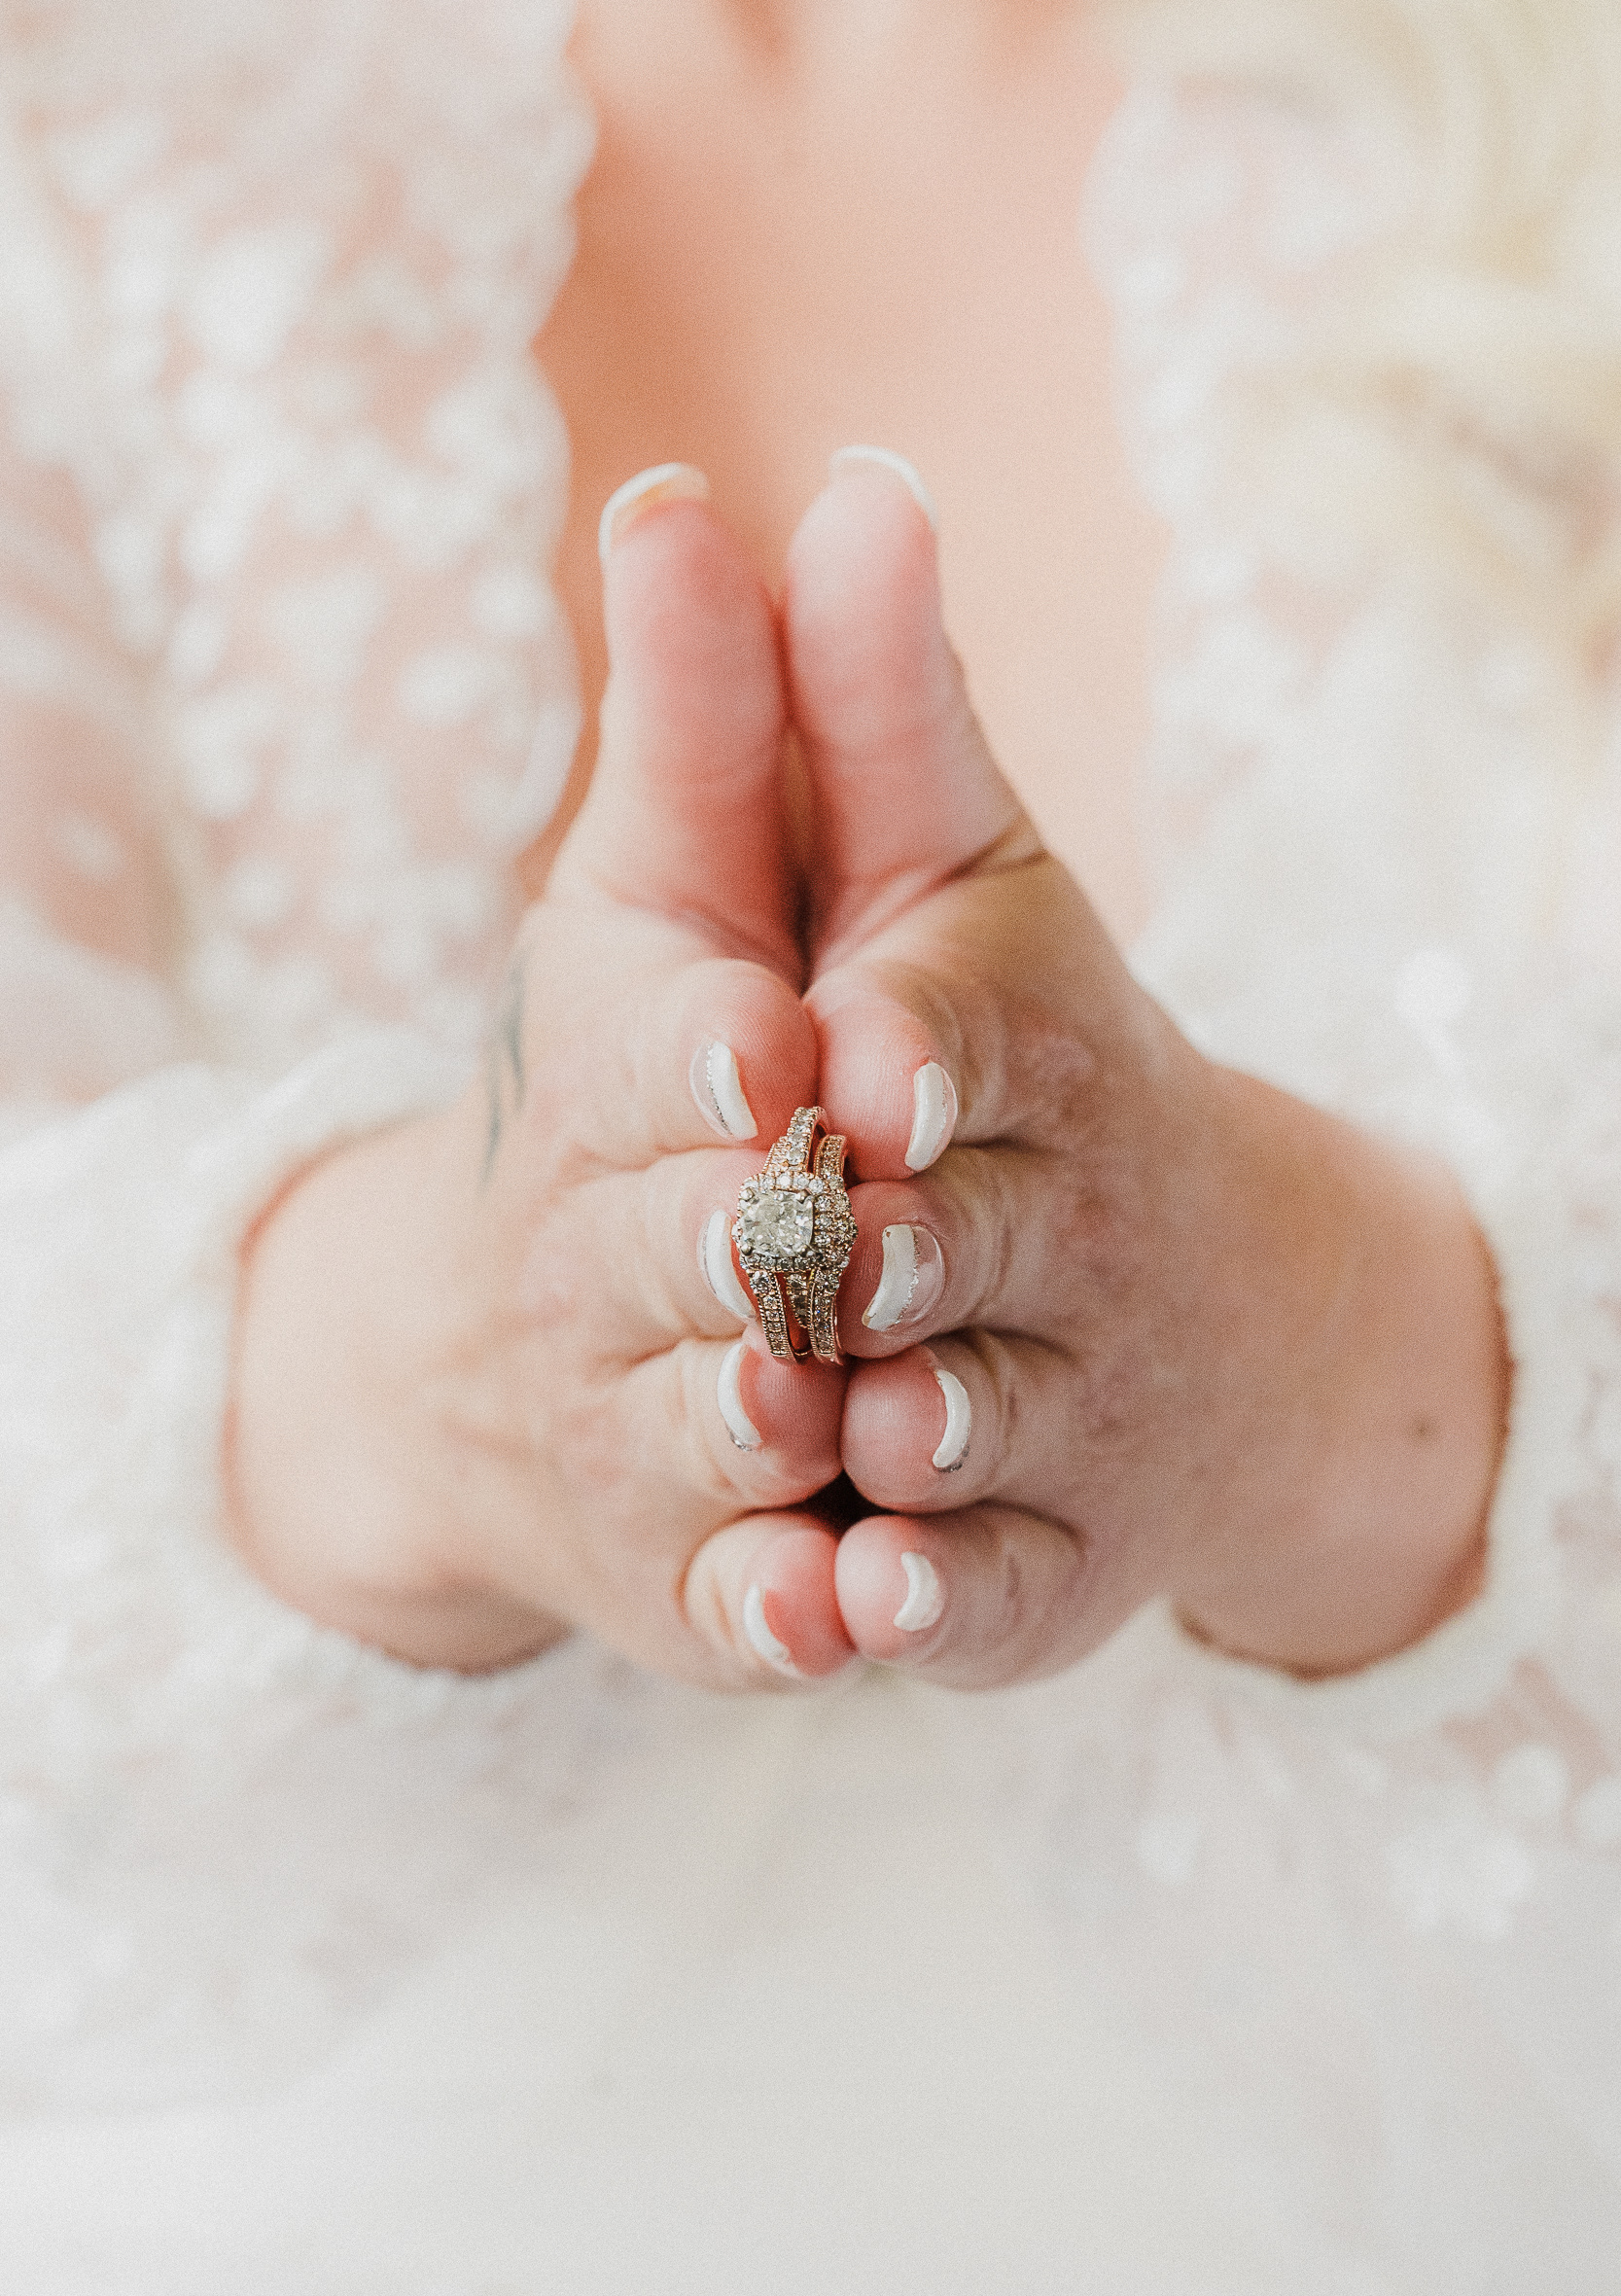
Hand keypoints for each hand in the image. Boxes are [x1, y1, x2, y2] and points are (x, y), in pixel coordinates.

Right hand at [227, 488, 859, 1683]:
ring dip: (762, 1429)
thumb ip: (714, 717)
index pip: (642, 1056)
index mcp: (613, 1082)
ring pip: (706, 1431)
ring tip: (828, 1425)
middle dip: (754, 1242)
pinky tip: (854, 1615)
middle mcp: (606, 1258)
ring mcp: (643, 1427)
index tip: (776, 1046)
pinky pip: (743, 1605)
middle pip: (683, 1247)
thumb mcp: (679, 891)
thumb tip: (697, 487)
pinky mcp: (698, 1571)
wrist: (517, 1354)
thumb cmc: (653, 1081)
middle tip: (821, 1241)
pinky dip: (794, 1616)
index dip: (702, 1054)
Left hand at [778, 459, 1509, 1685]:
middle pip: (973, 1233)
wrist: (1184, 1302)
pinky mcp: (1036, 1555)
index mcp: (1024, 1051)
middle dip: (899, 1239)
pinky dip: (931, 1604)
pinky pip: (985, 1588)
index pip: (973, 1031)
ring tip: (857, 1432)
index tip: (855, 1048)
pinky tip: (862, 1612)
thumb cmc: (1005, 1058)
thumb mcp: (943, 875)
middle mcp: (1060, 1229)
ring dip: (923, 1425)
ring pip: (981, 1415)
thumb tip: (841, 476)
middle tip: (832, 1248)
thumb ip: (868, 712)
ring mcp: (1058, 1402)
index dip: (921, 1041)